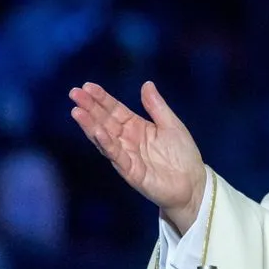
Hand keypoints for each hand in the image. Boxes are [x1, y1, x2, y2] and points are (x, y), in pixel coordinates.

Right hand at [70, 81, 206, 231]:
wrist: (194, 184)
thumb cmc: (183, 154)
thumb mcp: (172, 124)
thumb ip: (157, 106)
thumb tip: (146, 84)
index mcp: (137, 127)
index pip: (115, 110)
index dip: (102, 99)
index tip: (87, 86)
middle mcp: (127, 140)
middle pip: (105, 121)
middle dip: (90, 108)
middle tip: (74, 93)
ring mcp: (126, 156)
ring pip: (104, 138)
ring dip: (90, 125)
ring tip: (77, 111)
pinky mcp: (131, 171)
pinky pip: (116, 156)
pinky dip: (106, 144)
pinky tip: (97, 133)